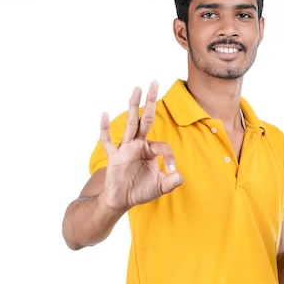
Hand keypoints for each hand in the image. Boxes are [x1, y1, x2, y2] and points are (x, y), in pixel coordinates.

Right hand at [100, 81, 182, 211]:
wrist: (121, 200)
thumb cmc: (140, 190)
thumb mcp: (161, 187)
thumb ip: (172, 182)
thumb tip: (179, 176)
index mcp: (149, 150)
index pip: (162, 146)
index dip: (169, 157)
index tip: (171, 171)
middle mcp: (137, 145)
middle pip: (145, 119)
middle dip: (150, 102)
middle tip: (155, 82)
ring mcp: (124, 149)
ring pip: (130, 124)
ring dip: (133, 106)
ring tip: (137, 88)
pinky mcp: (113, 157)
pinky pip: (107, 141)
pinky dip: (105, 129)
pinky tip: (105, 114)